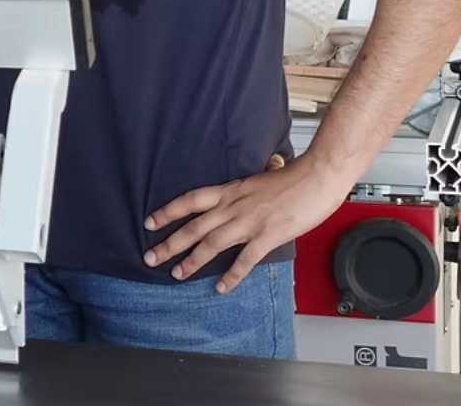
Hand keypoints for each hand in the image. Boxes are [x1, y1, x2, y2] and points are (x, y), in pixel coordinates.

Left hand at [141, 153, 347, 292]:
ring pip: (211, 244)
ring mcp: (248, 222)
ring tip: (176, 275)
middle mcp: (232, 207)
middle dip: (169, 244)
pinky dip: (232, 276)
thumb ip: (250, 185)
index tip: (149, 222)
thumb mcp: (260, 177)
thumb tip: (255, 176)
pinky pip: (244, 260)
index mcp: (229, 191)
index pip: (189, 201)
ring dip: (191, 261)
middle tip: (149, 258)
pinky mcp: (267, 236)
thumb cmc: (294, 176)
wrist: (317, 176)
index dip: (167, 212)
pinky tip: (221, 288)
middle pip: (193, 227)